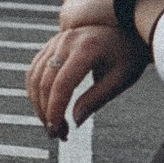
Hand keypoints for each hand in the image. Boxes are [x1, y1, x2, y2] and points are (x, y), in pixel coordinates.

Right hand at [28, 19, 144, 135]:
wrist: (128, 27)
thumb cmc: (129, 54)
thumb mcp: (120, 79)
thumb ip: (96, 99)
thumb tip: (74, 121)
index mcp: (86, 48)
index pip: (62, 84)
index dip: (55, 110)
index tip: (58, 131)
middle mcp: (67, 41)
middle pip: (44, 82)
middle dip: (46, 112)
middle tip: (57, 135)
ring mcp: (57, 40)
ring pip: (35, 77)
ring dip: (38, 104)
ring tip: (52, 125)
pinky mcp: (52, 43)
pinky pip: (35, 69)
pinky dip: (36, 91)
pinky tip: (46, 107)